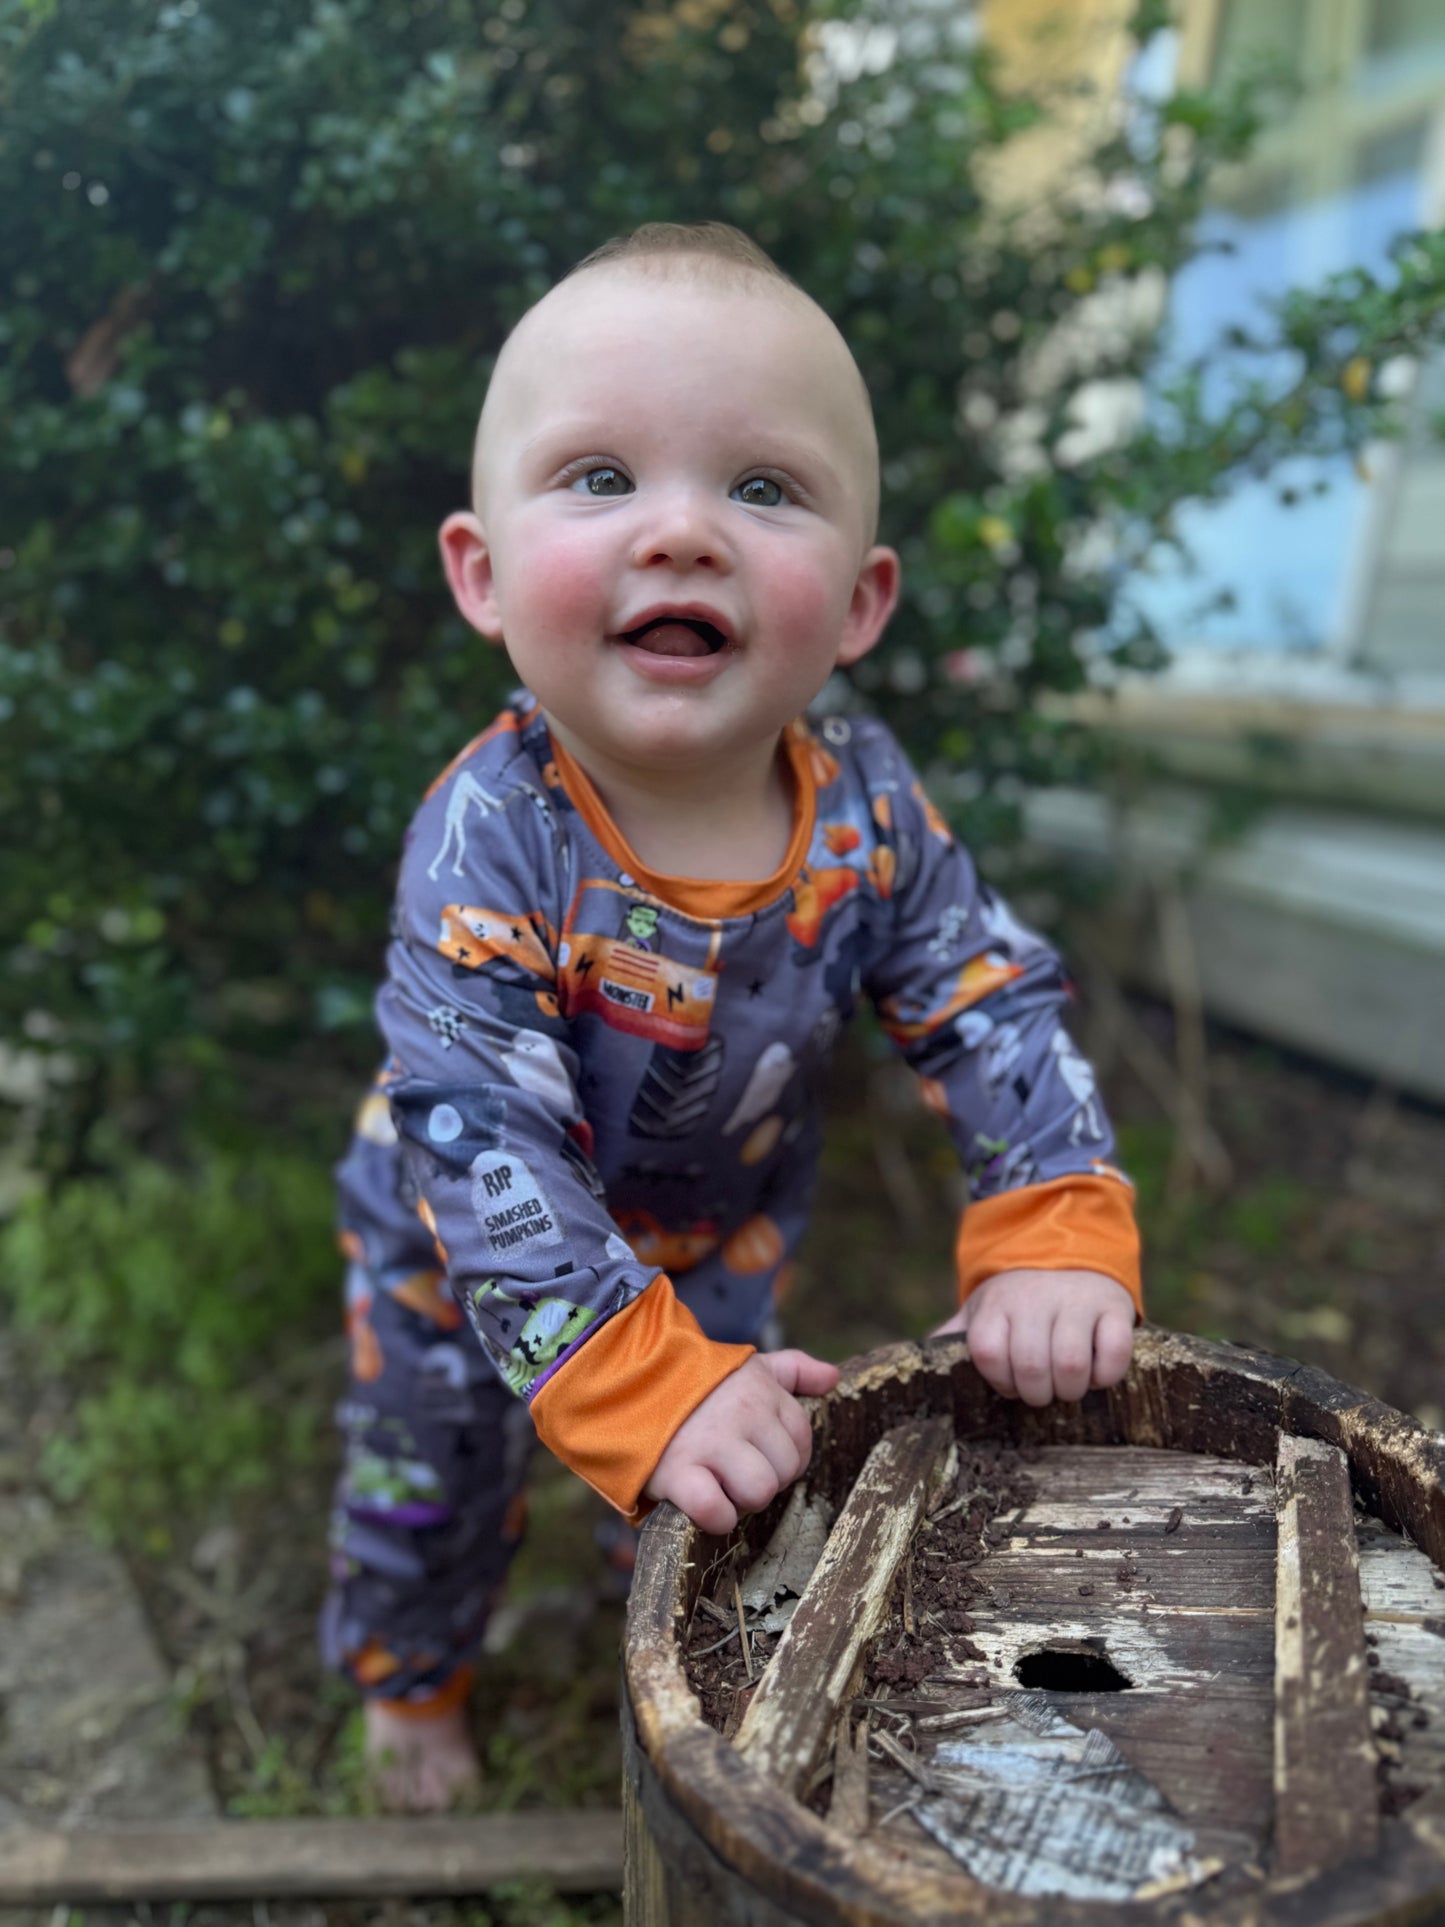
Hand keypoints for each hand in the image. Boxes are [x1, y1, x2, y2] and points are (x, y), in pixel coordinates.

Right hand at [643, 1350, 838, 1533]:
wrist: (628, 1383)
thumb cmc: (695, 1383)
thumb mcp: (747, 1367)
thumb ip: (793, 1369)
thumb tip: (832, 1378)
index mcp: (763, 1391)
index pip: (801, 1440)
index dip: (784, 1457)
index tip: (757, 1454)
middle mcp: (743, 1415)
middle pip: (784, 1472)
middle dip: (764, 1480)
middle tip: (734, 1471)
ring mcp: (711, 1443)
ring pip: (758, 1492)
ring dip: (741, 1500)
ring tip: (719, 1485)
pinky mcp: (679, 1472)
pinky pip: (716, 1511)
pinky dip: (714, 1517)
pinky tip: (702, 1502)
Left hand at [931, 1269, 1134, 1406]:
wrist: (1070, 1250)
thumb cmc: (1020, 1297)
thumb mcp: (984, 1308)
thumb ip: (955, 1334)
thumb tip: (919, 1356)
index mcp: (997, 1304)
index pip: (988, 1354)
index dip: (999, 1381)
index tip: (1009, 1383)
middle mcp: (1034, 1299)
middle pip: (1030, 1366)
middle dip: (1036, 1393)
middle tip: (1042, 1391)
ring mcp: (1076, 1302)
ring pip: (1071, 1365)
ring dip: (1070, 1389)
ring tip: (1068, 1385)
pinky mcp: (1114, 1307)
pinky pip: (1115, 1353)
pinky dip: (1106, 1375)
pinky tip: (1097, 1372)